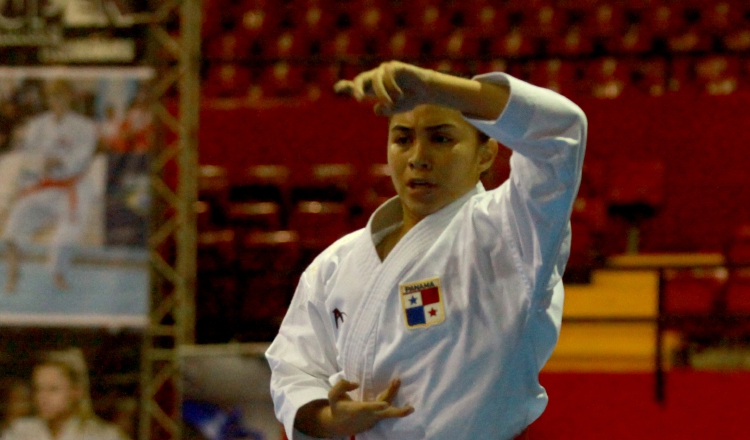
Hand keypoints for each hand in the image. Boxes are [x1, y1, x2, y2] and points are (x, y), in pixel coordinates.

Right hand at [295, 378, 413, 437]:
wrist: (339, 425)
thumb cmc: (337, 408)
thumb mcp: (333, 395)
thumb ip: (342, 386)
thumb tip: (356, 383)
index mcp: (358, 410)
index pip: (368, 408)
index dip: (377, 406)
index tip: (385, 405)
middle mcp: (369, 415)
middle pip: (386, 414)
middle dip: (399, 412)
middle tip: (411, 408)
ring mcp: (375, 418)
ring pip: (389, 408)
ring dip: (395, 395)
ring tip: (398, 382)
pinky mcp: (378, 418)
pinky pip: (387, 409)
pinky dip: (391, 398)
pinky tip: (394, 386)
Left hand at [334, 61, 434, 116]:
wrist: (425, 90)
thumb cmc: (408, 100)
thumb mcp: (395, 108)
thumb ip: (385, 109)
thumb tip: (376, 108)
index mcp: (373, 87)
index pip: (357, 84)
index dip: (346, 86)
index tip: (337, 88)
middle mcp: (376, 77)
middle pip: (360, 79)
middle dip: (357, 88)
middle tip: (359, 99)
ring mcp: (385, 70)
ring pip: (376, 79)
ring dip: (382, 92)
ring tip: (392, 102)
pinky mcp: (394, 66)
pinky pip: (388, 75)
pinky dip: (392, 86)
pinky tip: (399, 95)